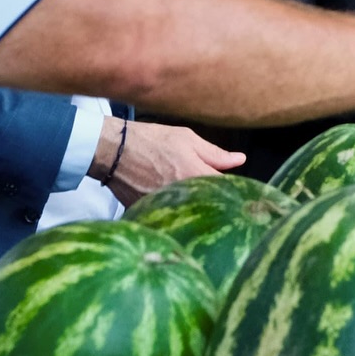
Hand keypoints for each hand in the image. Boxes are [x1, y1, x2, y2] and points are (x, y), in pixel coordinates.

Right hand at [93, 121, 246, 206]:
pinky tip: (174, 204)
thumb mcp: (186, 138)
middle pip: (209, 204)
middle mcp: (183, 195)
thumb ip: (215, 153)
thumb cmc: (152, 140)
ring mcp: (166, 207)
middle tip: (212, 192)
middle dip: (214, 200)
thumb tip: (240, 160)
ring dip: (194, 207)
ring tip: (191, 198)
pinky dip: (175, 211)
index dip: (232, 187)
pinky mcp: (150, 214)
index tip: (234, 186)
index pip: (226, 188)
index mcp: (196, 175)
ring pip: (190, 213)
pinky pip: (170, 217)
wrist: (113, 151)